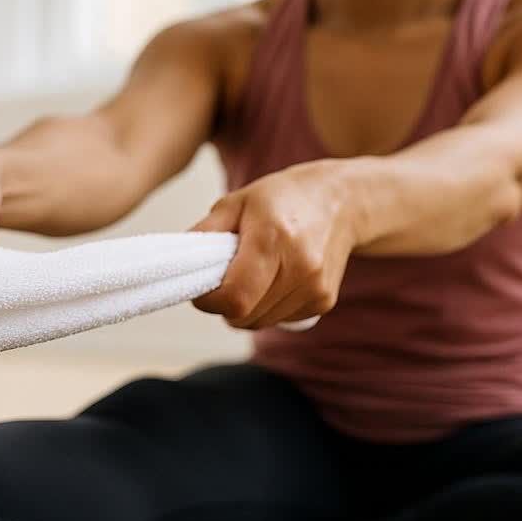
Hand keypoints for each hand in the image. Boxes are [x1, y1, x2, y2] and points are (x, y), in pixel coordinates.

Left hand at [190, 159, 359, 329]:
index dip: (210, 300)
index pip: (234, 298)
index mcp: (272, 239)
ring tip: (254, 274)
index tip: (205, 287)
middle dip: (226, 305)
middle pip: (245, 316)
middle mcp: (299, 267)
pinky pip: (281, 320)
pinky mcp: (324, 301)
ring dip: (247, 308)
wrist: (342, 201)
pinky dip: (269, 307)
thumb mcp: (237, 202)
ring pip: (261, 323)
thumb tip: (179, 262)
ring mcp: (315, 287)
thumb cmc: (284, 197)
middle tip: (226, 278)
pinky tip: (276, 279)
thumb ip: (205, 233)